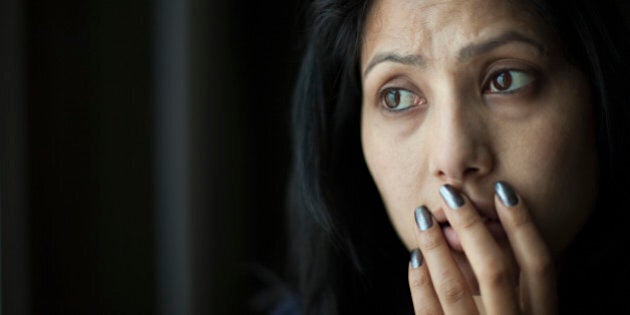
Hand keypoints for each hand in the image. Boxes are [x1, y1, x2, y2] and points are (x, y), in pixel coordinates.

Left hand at [408, 182, 556, 313]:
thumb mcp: (526, 309)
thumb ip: (519, 280)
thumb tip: (500, 226)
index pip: (539, 265)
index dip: (523, 225)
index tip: (503, 189)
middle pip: (495, 271)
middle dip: (472, 228)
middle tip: (451, 194)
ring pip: (454, 288)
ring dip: (436, 247)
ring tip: (422, 216)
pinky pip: (428, 311)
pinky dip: (420, 282)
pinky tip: (415, 256)